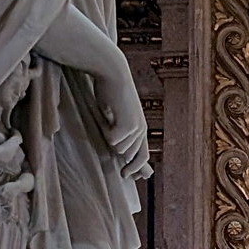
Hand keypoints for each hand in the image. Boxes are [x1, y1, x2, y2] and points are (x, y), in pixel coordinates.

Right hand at [100, 52, 150, 177]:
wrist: (113, 72)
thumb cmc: (110, 91)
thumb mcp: (116, 114)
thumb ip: (119, 130)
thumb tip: (117, 150)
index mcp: (141, 128)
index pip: (142, 155)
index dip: (135, 168)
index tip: (126, 175)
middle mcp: (142, 130)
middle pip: (126, 154)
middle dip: (114, 146)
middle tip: (107, 128)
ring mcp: (137, 129)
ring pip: (118, 148)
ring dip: (108, 135)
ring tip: (107, 117)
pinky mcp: (128, 126)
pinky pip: (112, 140)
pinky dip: (105, 130)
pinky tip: (106, 115)